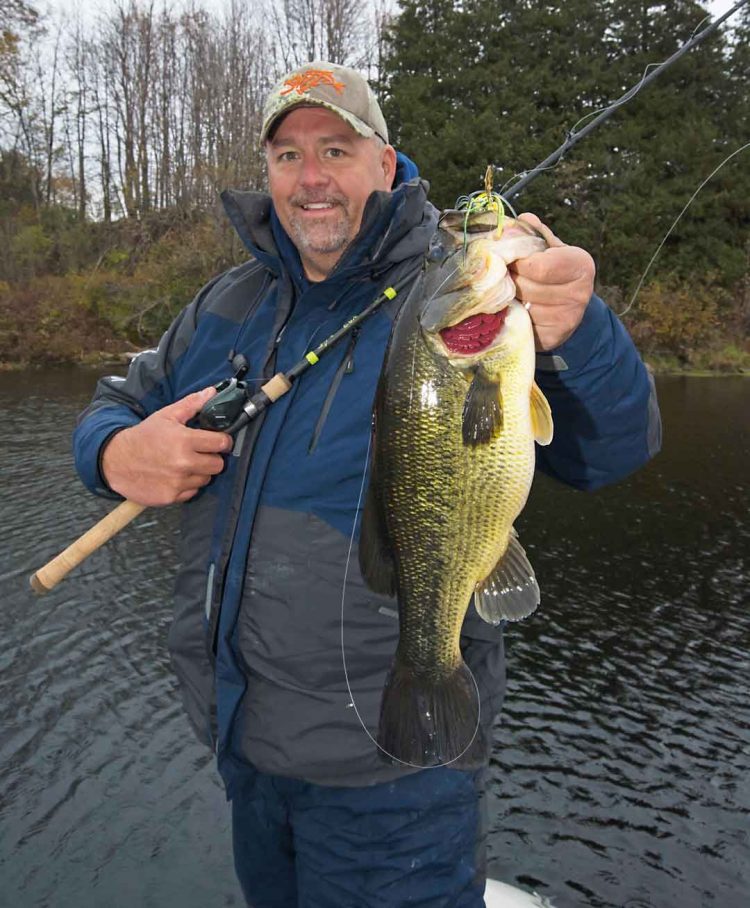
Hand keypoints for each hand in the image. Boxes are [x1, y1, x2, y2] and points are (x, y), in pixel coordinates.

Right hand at [101, 387, 232, 505]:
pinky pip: (192, 492)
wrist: (116, 460)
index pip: (221, 443)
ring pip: (206, 479)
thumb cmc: (144, 436)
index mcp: (184, 440)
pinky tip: (176, 476)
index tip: (218, 440)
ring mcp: (177, 482)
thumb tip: (212, 392)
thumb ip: (191, 404)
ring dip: (200, 472)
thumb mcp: (166, 416)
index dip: (222, 440)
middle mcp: (183, 463)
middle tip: (200, 453)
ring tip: (185, 464)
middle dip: (212, 457)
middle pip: (218, 464)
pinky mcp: (170, 497)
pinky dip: (188, 486)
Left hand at [509, 212, 595, 351]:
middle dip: (509, 279)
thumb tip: (521, 219)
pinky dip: (512, 315)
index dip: (517, 262)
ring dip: (508, 298)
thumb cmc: (555, 273)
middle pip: (525, 286)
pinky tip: (513, 309)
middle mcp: (579, 293)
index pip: (538, 265)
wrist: (569, 310)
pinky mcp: (553, 338)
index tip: (508, 260)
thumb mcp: (550, 249)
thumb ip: (535, 234)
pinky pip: (521, 323)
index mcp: (580, 265)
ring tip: (508, 291)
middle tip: (503, 276)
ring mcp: (567, 319)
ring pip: (521, 305)